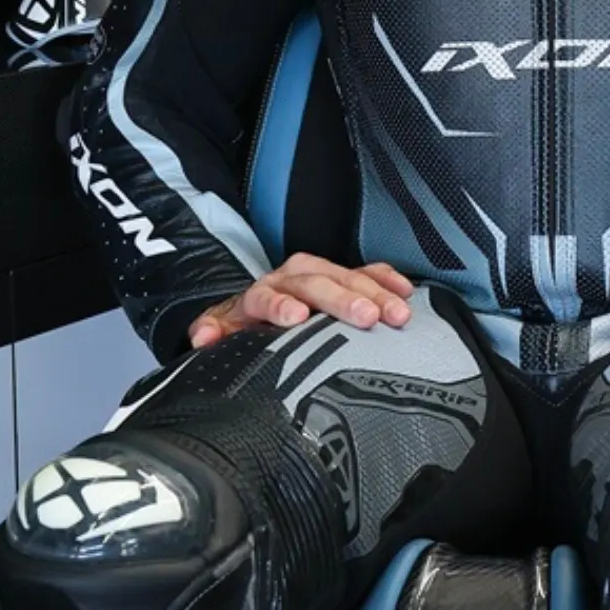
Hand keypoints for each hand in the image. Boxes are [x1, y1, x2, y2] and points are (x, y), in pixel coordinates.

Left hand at [189, 253, 413, 348]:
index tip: (296, 317)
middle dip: (343, 299)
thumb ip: (214, 333)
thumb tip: (204, 338)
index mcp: (260, 293)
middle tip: (367, 317)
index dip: (280, 304)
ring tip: (397, 313)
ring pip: (347, 277)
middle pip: (317, 283)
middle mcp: (292, 277)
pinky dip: (387, 280)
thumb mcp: (225, 330)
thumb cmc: (248, 325)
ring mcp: (321, 274)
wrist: (261, 306)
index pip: (266, 295)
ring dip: (375, 294)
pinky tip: (405, 291)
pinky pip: (368, 271)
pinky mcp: (343, 276)